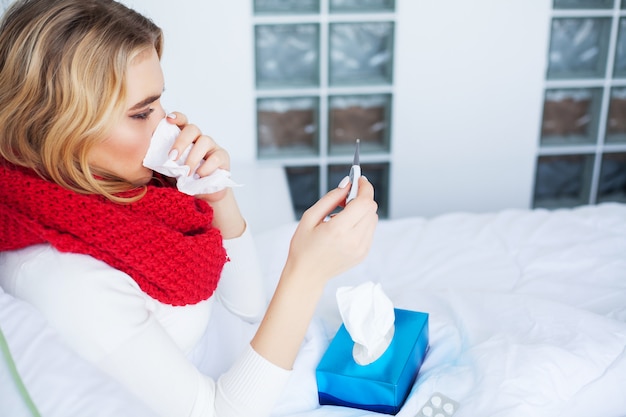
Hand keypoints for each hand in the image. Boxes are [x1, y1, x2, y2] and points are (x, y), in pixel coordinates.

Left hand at [165, 112, 229, 202]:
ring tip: (187, 172)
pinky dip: (206, 167)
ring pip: (204, 141)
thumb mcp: (169, 169)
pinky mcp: (223, 157)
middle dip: (181, 142)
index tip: (168, 119)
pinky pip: (215, 157)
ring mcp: (212, 147)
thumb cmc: (184, 179)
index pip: (182, 121)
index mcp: (185, 138)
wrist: (202, 195)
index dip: (176, 117)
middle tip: (172, 158)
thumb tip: (145, 154)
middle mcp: (199, 138)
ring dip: (193, 158)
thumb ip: (161, 160)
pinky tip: (199, 176)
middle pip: (192, 129)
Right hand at [250, 176, 377, 369]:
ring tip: (343, 214)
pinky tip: (346, 226)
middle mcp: (353, 240)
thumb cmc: (303, 247)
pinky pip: (370, 230)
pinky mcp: (363, 254)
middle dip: (362, 197)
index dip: (364, 187)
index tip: (359, 180)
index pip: (364, 202)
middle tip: (346, 197)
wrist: (307, 275)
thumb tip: (347, 184)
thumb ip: (330, 198)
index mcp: (338, 230)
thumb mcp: (309, 218)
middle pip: (371, 208)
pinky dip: (362, 223)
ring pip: (373, 218)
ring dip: (362, 210)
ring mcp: (360, 249)